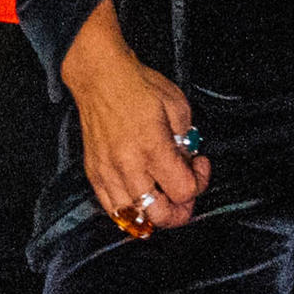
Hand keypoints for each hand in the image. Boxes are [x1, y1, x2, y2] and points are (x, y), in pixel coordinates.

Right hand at [57, 1, 206, 239]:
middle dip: (181, 210)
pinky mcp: (93, 172)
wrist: (99, 76)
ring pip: (134, 217)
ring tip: (162, 195)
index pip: (184, 190)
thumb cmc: (139, 86)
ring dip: (154, 213)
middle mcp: (128, 166)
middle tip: (185, 191)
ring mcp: (107, 172)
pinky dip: (130, 210)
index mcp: (153, 148)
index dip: (200, 181)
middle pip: (160, 215)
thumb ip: (186, 140)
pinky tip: (140, 195)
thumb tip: (186, 163)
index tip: (200, 163)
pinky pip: (111, 208)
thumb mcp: (177, 106)